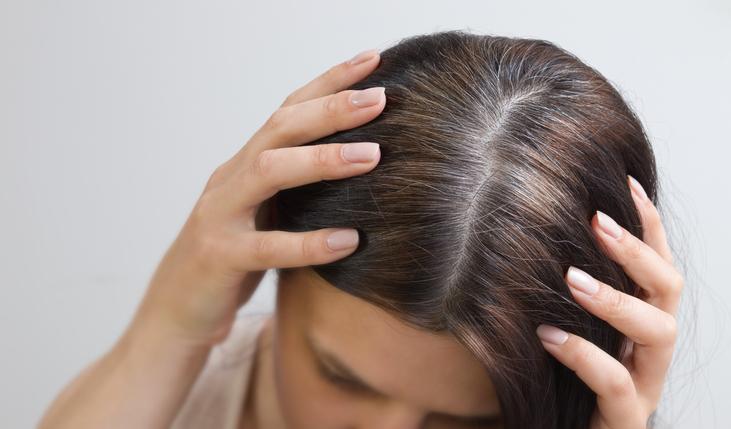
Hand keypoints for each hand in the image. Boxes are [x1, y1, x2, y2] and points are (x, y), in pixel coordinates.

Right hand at [127, 48, 386, 349]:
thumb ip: (297, 187)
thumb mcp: (266, 213)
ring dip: (322, 160)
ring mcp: (220, 215)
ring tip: (373, 156)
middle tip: (380, 97)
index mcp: (246, 165)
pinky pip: (267, 247)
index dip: (329, 82)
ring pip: (269, 172)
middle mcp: (230, 179)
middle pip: (280, 129)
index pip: (289, 111)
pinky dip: (308, 243)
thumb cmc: (233, 261)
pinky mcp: (219, 257)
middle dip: (330, 109)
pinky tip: (349, 241)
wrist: (177, 313)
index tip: (374, 61)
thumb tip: (363, 163)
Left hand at [536, 175, 683, 428]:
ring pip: (660, 333)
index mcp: (641, 320)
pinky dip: (585, 356)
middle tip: (596, 221)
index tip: (624, 181)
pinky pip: (615, 385)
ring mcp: (645, 385)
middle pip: (669, 289)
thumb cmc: (554, 376)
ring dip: (617, 299)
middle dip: (637, 252)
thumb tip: (534, 224)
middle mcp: (652, 349)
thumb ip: (564, 286)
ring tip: (571, 278)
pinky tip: (549, 335)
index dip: (647, 223)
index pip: (656, 262)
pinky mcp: (626, 418)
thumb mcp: (563, 322)